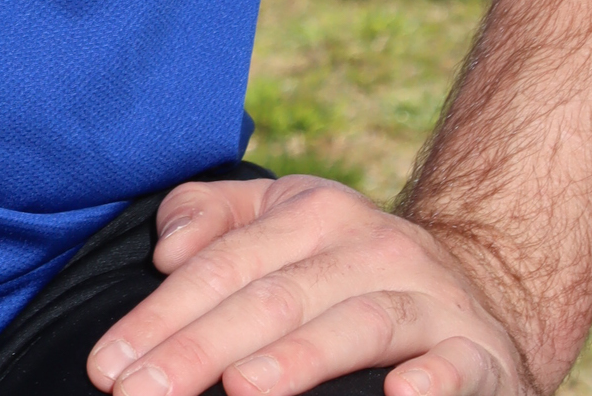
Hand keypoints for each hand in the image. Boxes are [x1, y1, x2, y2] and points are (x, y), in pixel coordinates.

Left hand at [83, 174, 533, 395]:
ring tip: (241, 388)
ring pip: (356, 323)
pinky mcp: (478, 351)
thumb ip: (214, 219)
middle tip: (143, 394)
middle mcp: (370, 246)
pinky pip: (454, 364)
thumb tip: (166, 249)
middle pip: (273, 297)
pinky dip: (430, 381)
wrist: (482, 287)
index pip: (222, 265)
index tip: (109, 366)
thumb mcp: (283, 221)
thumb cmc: (348, 265)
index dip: (160, 316)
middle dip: (200, 350)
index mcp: (312, 212)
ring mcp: (428, 297)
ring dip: (298, 358)